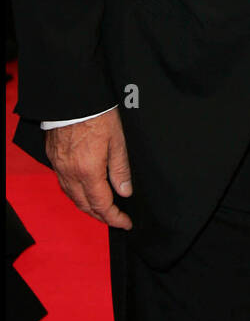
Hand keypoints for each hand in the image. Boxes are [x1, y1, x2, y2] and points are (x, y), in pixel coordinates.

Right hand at [45, 108, 132, 228]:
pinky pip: (63, 184)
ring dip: (87, 206)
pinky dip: (75, 193)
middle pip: (84, 205)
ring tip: (102, 207)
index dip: (114, 218)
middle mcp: (70, 173)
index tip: (125, 222)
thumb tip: (125, 192)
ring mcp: (59, 167)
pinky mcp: (53, 158)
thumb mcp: (117, 140)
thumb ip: (120, 169)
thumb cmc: (97, 114)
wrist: (71, 97)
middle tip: (116, 218)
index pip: (101, 205)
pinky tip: (84, 189)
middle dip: (100, 216)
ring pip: (72, 196)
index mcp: (88, 171)